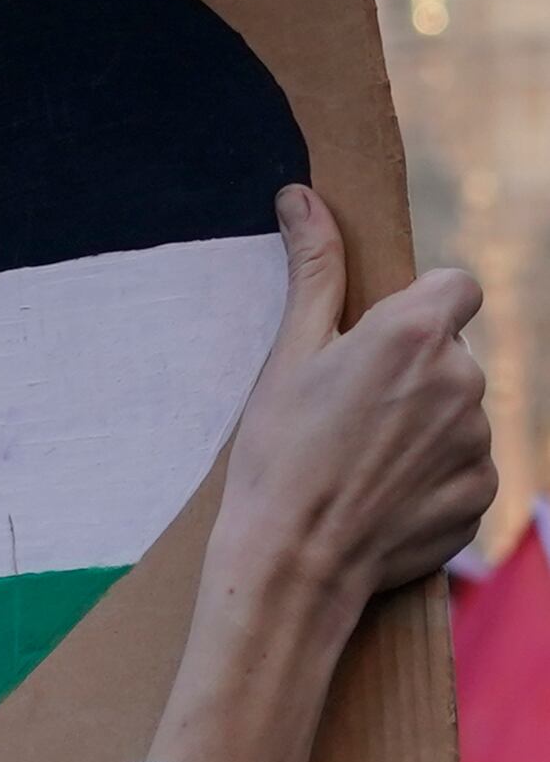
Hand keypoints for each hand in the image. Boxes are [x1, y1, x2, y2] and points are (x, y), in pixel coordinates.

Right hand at [150, 185, 492, 761]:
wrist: (293, 564)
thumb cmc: (276, 456)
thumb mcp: (286, 356)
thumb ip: (312, 270)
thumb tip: (303, 196)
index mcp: (415, 333)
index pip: (457, 286)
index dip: (420, 307)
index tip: (377, 339)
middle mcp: (463, 380)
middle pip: (453, 353)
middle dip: (412, 372)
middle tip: (346, 412)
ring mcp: (480, 441)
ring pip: (459, 411)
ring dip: (422, 425)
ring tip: (357, 461)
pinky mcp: (484, 494)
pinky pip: (464, 467)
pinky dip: (430, 476)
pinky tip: (378, 495)